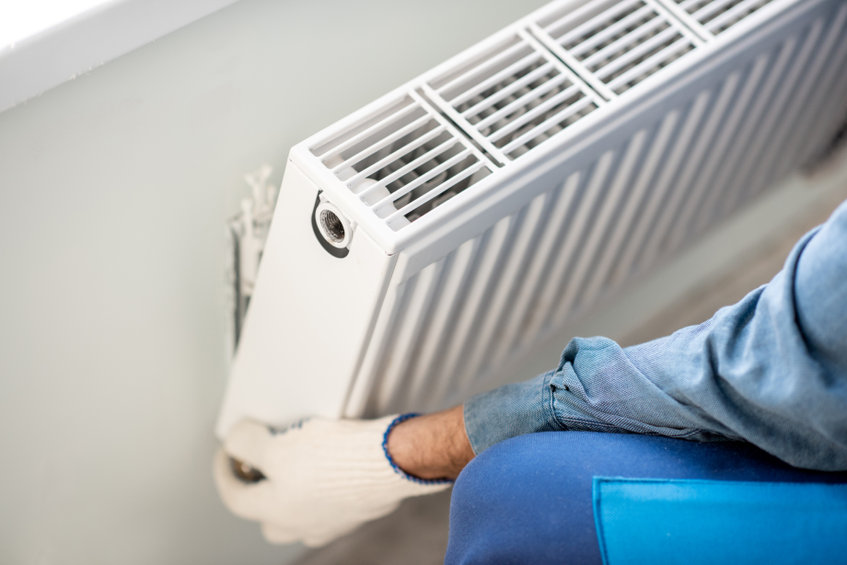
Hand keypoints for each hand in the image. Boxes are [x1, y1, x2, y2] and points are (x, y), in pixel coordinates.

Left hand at [213, 416, 450, 546]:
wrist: (390, 461)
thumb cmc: (338, 458)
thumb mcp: (279, 445)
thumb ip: (248, 444)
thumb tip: (236, 441)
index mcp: (277, 512)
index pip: (235, 497)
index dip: (224, 471)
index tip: (228, 451)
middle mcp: (302, 524)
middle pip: (267, 513)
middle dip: (260, 489)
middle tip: (261, 462)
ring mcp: (331, 521)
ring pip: (299, 510)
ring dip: (292, 490)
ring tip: (297, 461)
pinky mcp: (357, 510)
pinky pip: (330, 501)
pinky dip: (323, 486)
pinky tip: (330, 465)